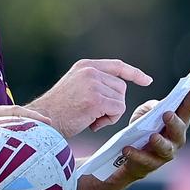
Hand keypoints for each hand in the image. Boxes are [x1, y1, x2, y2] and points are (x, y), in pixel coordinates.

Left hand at [0, 104, 52, 152]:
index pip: (13, 112)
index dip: (30, 116)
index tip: (47, 123)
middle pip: (19, 122)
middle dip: (37, 129)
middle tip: (56, 139)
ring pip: (13, 135)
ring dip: (28, 142)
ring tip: (46, 155)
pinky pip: (3, 146)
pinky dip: (12, 155)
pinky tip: (19, 171)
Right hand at [28, 59, 153, 137]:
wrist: (43, 121)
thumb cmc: (57, 110)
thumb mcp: (75, 86)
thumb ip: (94, 81)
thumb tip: (119, 87)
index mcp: (85, 66)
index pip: (117, 66)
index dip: (134, 73)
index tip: (147, 80)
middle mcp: (90, 71)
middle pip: (121, 87)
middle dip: (113, 104)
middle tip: (94, 115)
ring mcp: (93, 84)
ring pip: (121, 100)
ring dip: (110, 114)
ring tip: (91, 119)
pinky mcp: (95, 99)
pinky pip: (117, 110)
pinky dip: (109, 120)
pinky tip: (92, 124)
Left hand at [114, 85, 189, 180]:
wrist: (129, 155)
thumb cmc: (143, 129)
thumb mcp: (145, 114)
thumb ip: (152, 108)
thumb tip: (156, 108)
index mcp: (177, 124)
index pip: (186, 110)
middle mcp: (175, 140)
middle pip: (179, 131)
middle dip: (175, 122)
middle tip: (167, 114)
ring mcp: (164, 154)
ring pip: (166, 149)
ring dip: (160, 142)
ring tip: (153, 136)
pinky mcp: (150, 164)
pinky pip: (144, 160)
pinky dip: (136, 154)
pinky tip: (127, 149)